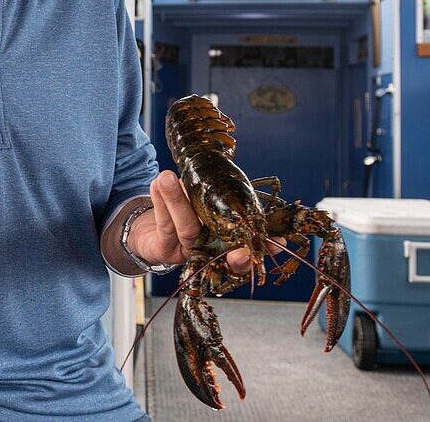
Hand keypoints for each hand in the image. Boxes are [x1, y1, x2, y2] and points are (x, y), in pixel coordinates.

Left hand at [127, 170, 283, 274]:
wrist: (151, 230)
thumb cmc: (189, 211)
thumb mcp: (212, 203)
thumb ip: (229, 199)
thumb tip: (250, 187)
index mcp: (226, 243)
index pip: (250, 248)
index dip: (265, 248)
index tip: (279, 243)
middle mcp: (209, 252)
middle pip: (222, 249)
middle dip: (234, 238)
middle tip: (241, 224)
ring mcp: (186, 252)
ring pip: (187, 228)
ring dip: (177, 200)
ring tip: (167, 177)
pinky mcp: (163, 249)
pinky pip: (165, 225)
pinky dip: (160, 202)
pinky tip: (157, 184)